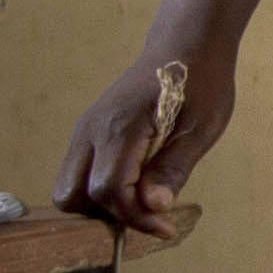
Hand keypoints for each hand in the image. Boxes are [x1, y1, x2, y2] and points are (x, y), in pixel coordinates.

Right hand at [53, 40, 232, 233]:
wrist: (184, 46)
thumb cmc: (200, 82)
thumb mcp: (202, 127)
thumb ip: (174, 167)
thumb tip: (154, 206)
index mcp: (118, 127)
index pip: (107, 190)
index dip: (134, 217)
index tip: (165, 227)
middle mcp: (91, 130)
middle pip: (71, 196)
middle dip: (106, 216)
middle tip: (149, 215)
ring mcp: (85, 131)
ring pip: (69, 187)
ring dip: (100, 205)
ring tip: (144, 202)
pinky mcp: (89, 133)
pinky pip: (80, 173)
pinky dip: (99, 190)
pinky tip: (136, 187)